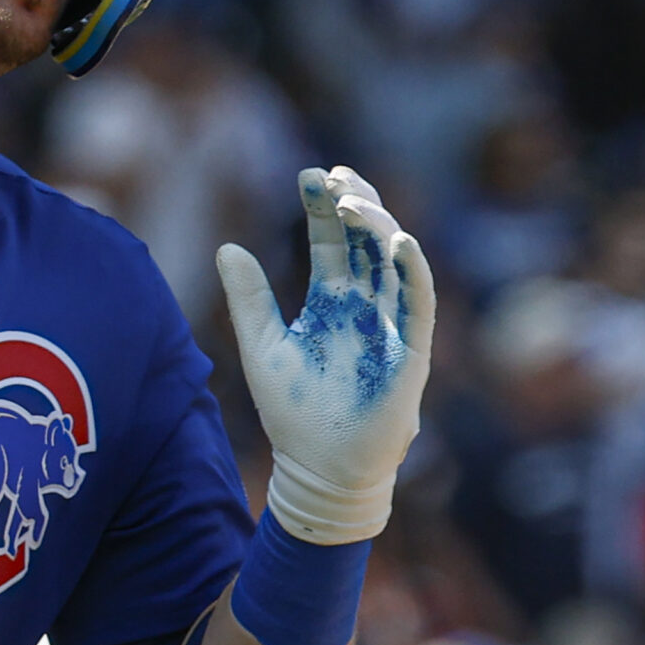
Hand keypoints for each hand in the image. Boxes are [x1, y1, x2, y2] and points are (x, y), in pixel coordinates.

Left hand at [217, 166, 435, 544]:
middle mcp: (365, 305)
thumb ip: (249, 298)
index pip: (333, 240)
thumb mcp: (261, 346)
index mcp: (332, 300)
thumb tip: (226, 246)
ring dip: (379, 226)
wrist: (320, 470)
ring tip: (353, 199)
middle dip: (356, 202)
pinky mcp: (411, 350)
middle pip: (368, 239)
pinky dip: (412, 271)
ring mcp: (391, 324)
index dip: (324, 207)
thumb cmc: (293, 414)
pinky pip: (418, 302)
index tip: (309, 173)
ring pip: (394, 260)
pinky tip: (398, 242)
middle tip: (334, 176)